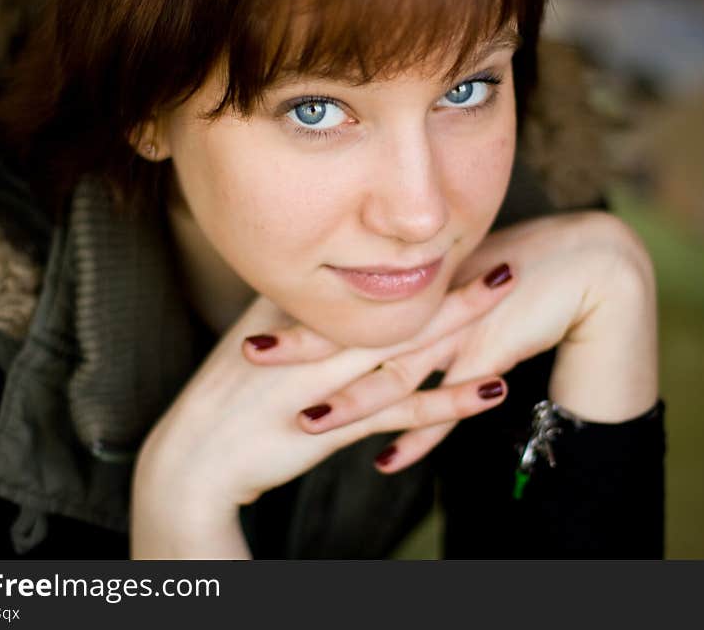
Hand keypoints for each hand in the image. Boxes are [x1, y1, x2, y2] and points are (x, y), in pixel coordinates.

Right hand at [131, 264, 515, 557]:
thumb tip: (322, 303)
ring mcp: (328, 380)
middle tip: (505, 260)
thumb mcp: (257, 346)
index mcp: (294, 312)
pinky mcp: (335, 423)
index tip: (455, 246)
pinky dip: (449, 400)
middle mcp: (316, 338)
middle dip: (453, 282)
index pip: (364, 280)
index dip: (412, 264)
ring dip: (462, 324)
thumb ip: (293, 322)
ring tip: (509, 300)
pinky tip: (493, 389)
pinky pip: (403, 411)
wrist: (194, 458)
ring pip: (407, 347)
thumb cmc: (224, 402)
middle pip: (395, 305)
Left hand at [244, 211, 658, 472]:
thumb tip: (374, 305)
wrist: (581, 264)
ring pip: (395, 373)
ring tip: (306, 425)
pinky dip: (419, 436)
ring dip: (351, 402)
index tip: (256, 315)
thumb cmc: (510, 268)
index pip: (351, 300)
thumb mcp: (454, 276)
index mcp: (416, 283)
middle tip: (252, 358)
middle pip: (358, 334)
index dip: (303, 309)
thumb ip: (417, 297)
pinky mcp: (487, 362)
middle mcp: (429, 307)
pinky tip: (388, 461)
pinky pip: (446, 408)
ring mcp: (457, 335)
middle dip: (304, 351)